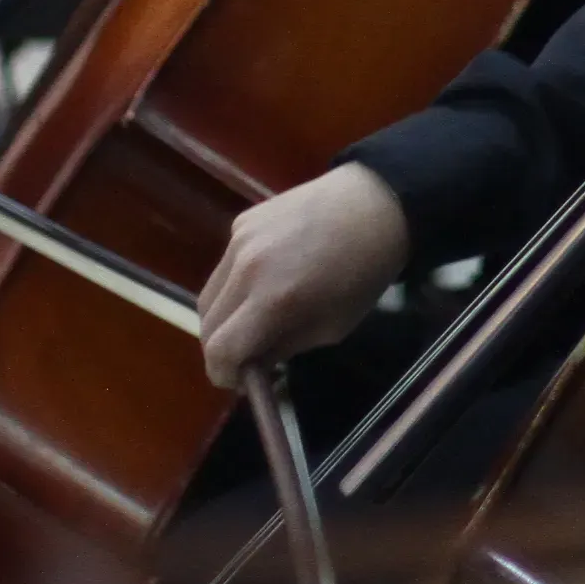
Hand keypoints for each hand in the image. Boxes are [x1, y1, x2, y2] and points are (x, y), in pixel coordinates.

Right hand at [197, 166, 411, 389]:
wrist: (377, 203)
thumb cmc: (365, 273)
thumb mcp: (331, 328)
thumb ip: (282, 348)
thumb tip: (250, 363)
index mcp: (271, 300)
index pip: (219, 351)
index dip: (223, 374)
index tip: (239, 380)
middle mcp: (245, 269)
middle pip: (207, 324)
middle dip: (221, 348)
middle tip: (246, 354)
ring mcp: (240, 239)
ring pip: (210, 294)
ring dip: (224, 316)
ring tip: (253, 320)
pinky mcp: (243, 220)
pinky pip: (226, 264)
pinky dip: (236, 283)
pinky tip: (266, 279)